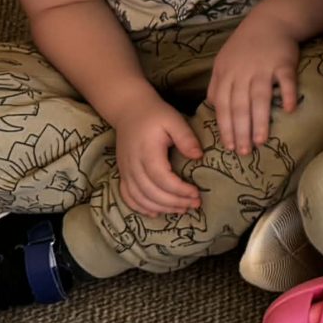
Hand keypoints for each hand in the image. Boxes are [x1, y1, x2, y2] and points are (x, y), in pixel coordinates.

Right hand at [111, 93, 203, 217]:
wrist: (129, 110)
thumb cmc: (155, 114)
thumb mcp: (174, 120)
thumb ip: (186, 138)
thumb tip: (198, 156)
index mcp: (147, 152)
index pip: (162, 179)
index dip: (179, 190)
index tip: (197, 193)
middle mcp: (133, 164)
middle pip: (151, 193)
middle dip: (174, 202)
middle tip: (195, 204)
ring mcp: (125, 170)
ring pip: (139, 198)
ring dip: (161, 208)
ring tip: (181, 209)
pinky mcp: (123, 173)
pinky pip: (128, 196)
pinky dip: (140, 207)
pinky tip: (156, 213)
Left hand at [206, 8, 300, 154]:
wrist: (270, 21)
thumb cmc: (245, 46)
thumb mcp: (224, 62)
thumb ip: (218, 85)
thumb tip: (214, 109)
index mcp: (225, 74)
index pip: (223, 105)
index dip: (225, 127)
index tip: (228, 147)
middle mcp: (242, 72)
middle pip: (239, 106)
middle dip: (240, 131)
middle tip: (243, 152)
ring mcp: (263, 67)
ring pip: (259, 98)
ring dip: (259, 120)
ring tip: (260, 141)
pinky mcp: (283, 63)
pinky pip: (286, 81)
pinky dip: (288, 94)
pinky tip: (289, 111)